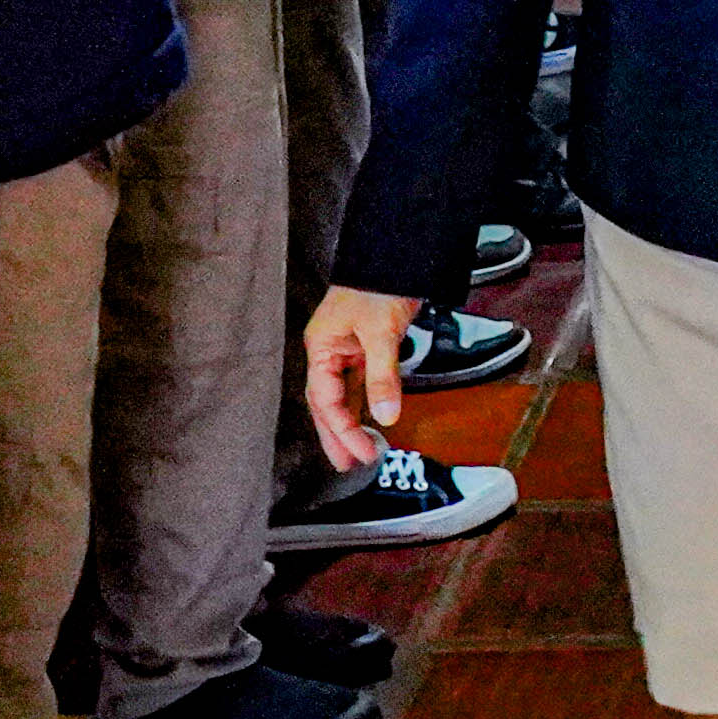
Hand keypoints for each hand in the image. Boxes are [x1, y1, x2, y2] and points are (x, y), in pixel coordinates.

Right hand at [300, 284, 417, 473]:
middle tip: (349, 466)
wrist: (396, 252)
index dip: (342, 431)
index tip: (362, 453)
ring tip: (361, 453)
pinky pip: (358, 384)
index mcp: (321, 347)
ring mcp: (345, 350)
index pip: (324, 400)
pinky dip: (364, 405)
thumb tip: (388, 416)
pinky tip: (371, 423)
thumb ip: (383, 377)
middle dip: (338, 435)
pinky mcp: (363, 347)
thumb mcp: (381, 333)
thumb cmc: (380, 283)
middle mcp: (328, 351)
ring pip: (342, 396)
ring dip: (350, 424)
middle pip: (326, 403)